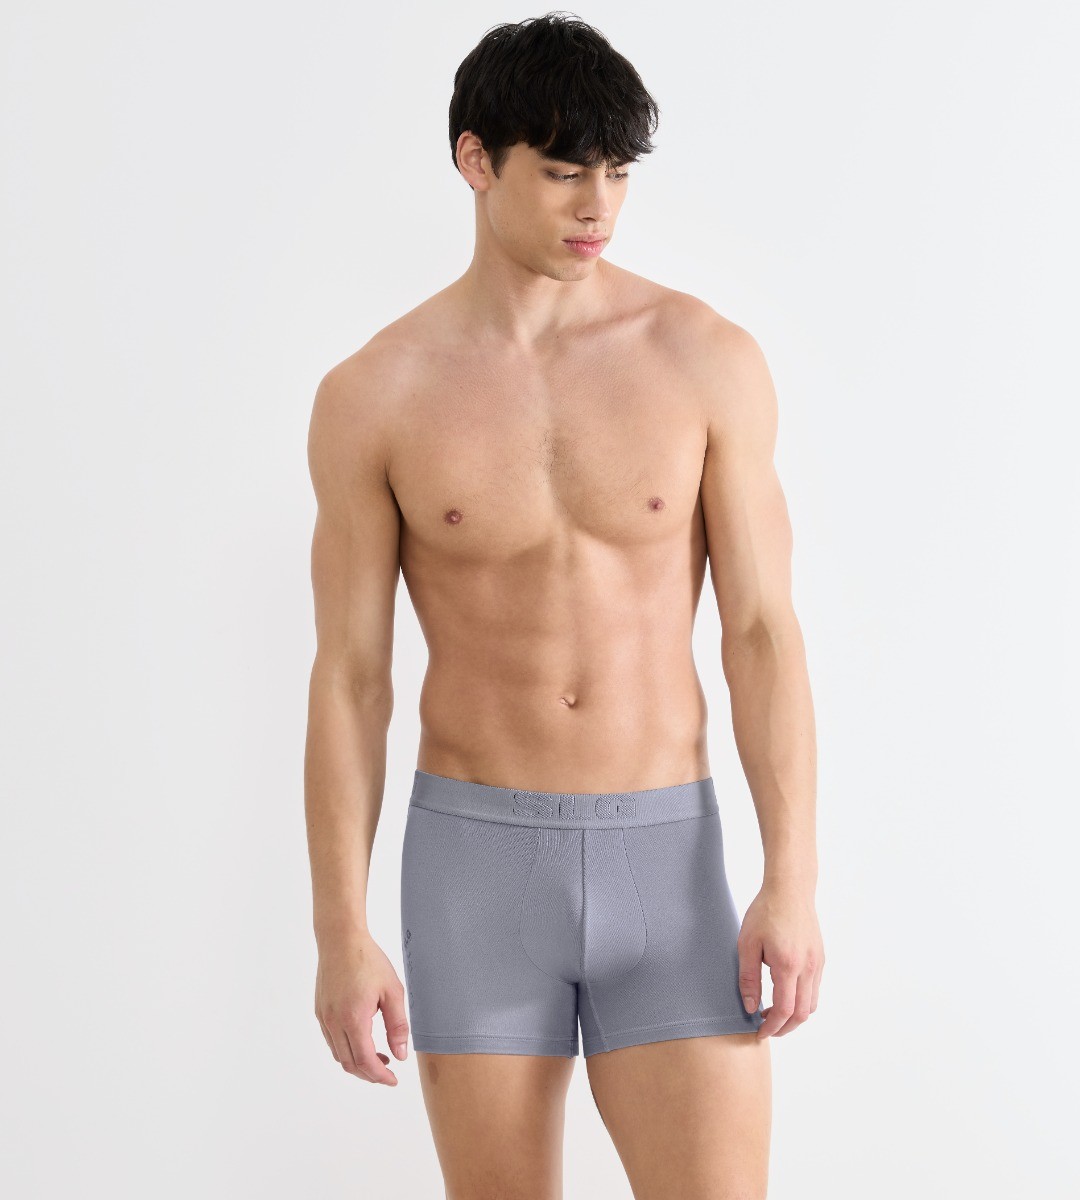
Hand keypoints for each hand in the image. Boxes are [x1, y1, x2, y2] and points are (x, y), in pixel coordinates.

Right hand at [314, 931, 410, 1083]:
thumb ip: (398, 1026)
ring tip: (379, 1058)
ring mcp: (324, 1018)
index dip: (380, 1076)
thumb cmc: (368, 961)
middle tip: (387, 1074)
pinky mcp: (320, 1012)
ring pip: (338, 1055)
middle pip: (349, 1064)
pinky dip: (346, 1050)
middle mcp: (334, 1022)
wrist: (340, 940)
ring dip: (357, 1064)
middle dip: (369, 1074)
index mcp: (353, 1018)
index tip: (393, 1080)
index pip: (365, 1061)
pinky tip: (362, 1041)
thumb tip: (400, 1055)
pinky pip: (332, 1041)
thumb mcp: (392, 991)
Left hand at [737, 884, 823, 1037]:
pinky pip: (815, 989)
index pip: (785, 1010)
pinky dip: (802, 1001)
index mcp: (788, 966)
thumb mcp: (747, 943)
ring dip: (795, 1016)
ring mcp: (817, 964)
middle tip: (766, 1028)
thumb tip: (750, 1007)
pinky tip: (784, 994)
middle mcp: (808, 968)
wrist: (790, 889)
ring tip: (773, 1013)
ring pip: (812, 1004)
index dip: (772, 1027)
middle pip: (803, 1014)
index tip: (759, 1033)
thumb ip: (748, 978)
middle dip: (784, 1028)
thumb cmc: (765, 912)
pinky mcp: (820, 958)